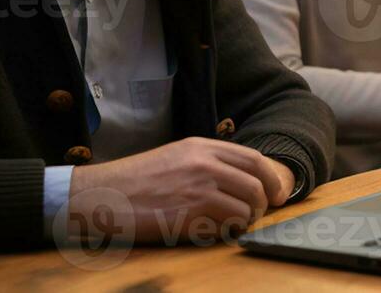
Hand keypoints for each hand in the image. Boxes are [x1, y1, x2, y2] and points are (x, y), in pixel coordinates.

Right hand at [67, 137, 293, 244]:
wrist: (102, 195)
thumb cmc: (135, 180)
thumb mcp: (175, 156)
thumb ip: (206, 162)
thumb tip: (240, 179)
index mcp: (202, 146)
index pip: (254, 159)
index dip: (271, 179)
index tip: (277, 194)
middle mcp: (205, 163)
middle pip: (256, 184)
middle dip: (264, 202)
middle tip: (258, 214)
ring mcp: (199, 188)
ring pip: (245, 208)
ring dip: (244, 221)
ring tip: (229, 225)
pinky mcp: (190, 214)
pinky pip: (225, 227)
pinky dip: (225, 233)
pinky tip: (210, 232)